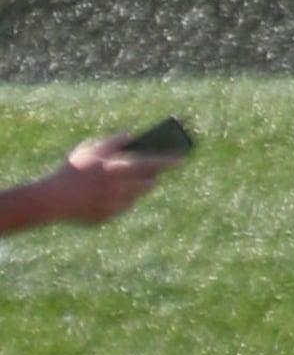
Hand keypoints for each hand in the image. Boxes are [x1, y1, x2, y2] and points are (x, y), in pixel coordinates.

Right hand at [42, 139, 169, 226]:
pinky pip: (119, 209)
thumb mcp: (92, 148)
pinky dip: (119, 202)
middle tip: (151, 174)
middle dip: (150, 178)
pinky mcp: (104, 219)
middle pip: (146, 184)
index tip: (182, 161)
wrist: (51, 200)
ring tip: (130, 183)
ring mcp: (112, 206)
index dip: (168, 162)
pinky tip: (113, 196)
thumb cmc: (72, 170)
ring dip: (135, 190)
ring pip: (134, 197)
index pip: (151, 164)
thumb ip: (114, 141)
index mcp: (118, 168)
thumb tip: (130, 135)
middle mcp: (119, 189)